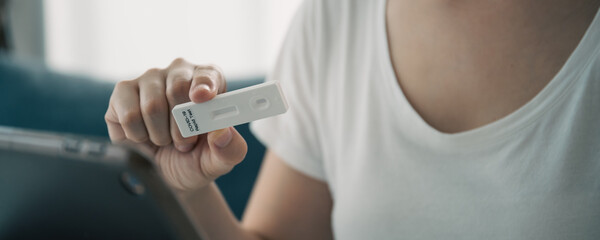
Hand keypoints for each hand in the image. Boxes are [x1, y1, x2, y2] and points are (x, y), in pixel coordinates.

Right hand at [105, 58, 247, 190]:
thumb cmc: (196, 159)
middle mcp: (179, 73)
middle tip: (185, 143)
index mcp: (210, 82)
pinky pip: (128, 114)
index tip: (203, 98)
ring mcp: (149, 80)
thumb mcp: (220, 161)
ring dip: (161, 135)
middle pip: (178, 87)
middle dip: (182, 126)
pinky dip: (138, 135)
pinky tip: (144, 136)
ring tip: (165, 140)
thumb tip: (223, 132)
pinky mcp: (123, 93)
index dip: (205, 84)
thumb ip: (231, 149)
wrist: (167, 174)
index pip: (208, 74)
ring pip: (152, 105)